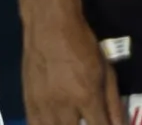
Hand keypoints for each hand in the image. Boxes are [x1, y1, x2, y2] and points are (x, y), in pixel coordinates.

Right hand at [20, 3, 124, 124]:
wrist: (49, 27)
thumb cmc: (83, 45)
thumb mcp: (106, 71)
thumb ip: (113, 102)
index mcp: (87, 97)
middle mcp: (64, 107)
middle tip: (89, 121)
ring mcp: (43, 107)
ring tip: (74, 121)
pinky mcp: (28, 104)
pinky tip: (56, 123)